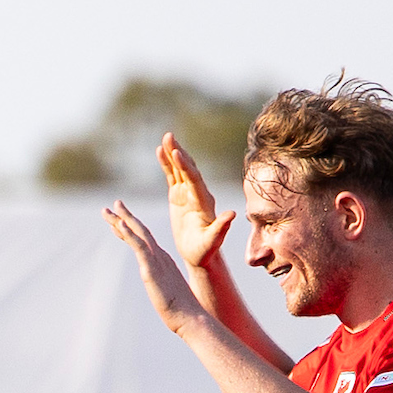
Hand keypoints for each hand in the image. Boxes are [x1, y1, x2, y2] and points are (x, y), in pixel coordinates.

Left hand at [101, 199, 209, 335]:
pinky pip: (139, 246)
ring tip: (107, 210)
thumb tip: (162, 293)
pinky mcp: (151, 268)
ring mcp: (155, 261)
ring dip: (121, 221)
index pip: (143, 241)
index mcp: (162, 262)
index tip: (119, 220)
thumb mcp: (167, 294)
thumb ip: (163, 288)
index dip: (130, 229)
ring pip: (136, 234)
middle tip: (110, 207)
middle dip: (123, 218)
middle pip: (139, 232)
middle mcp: (159, 257)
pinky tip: (120, 224)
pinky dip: (129, 233)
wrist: (190, 317)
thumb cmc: (182, 311)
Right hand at [159, 132, 234, 269]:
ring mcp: (188, 193)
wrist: (200, 255)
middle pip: (187, 169)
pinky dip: (167, 164)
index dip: (185, 166)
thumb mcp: (212, 242)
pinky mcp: (179, 196)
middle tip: (169, 136)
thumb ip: (221, 227)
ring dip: (173, 153)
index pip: (194, 180)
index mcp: (204, 202)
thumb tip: (232, 214)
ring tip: (166, 137)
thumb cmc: (205, 251)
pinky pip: (172, 176)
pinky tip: (160, 151)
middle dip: (178, 153)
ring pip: (180, 169)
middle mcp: (198, 193)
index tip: (177, 153)